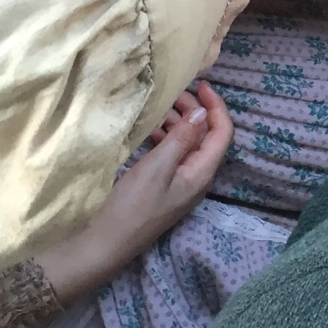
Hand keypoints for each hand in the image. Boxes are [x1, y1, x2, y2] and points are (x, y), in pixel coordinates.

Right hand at [33, 83, 232, 302]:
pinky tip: (149, 130)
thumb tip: (202, 114)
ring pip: (187, 144)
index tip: (200, 85)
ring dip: (178, 123)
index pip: (222, 133)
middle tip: (172, 93)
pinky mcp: (162, 186)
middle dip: (194, 111)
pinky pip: (171, 154)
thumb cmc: (132, 206)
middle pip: (206, 136)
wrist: (105, 243)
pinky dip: (165, 137)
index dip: (216, 106)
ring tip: (159, 107)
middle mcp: (196, 177)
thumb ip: (181, 139)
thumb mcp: (157, 167)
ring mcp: (179, 183)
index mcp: (201, 173)